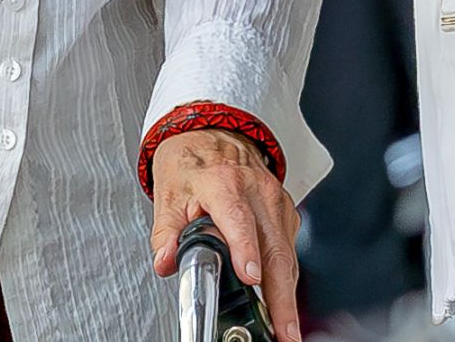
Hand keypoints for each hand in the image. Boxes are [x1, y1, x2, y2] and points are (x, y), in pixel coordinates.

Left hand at [149, 129, 303, 341]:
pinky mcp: (285, 212)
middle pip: (274, 248)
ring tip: (285, 329)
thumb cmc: (190, 163)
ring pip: (287, 255)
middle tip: (283, 330)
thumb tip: (165, 261)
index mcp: (222, 182)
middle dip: (281, 296)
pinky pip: (289, 251)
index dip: (245, 247)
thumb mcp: (168, 193)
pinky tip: (281, 304)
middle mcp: (256, 191)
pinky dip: (286, 280)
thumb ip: (166, 232)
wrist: (212, 133)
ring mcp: (276, 201)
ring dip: (288, 296)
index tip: (250, 276)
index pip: (237, 216)